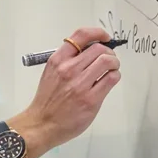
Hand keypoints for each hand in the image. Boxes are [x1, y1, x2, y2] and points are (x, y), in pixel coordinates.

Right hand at [7, 26, 120, 157]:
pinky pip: (111, 79)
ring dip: (114, 63)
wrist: (42, 124)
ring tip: (112, 69)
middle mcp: (69, 69)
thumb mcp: (52, 72)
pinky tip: (110, 80)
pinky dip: (115, 76)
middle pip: (99, 48)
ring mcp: (80, 84)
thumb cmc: (48, 100)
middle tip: (110, 59)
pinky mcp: (91, 99)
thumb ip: (68, 60)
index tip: (105, 37)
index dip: (98, 33)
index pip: (81, 35)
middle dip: (109, 51)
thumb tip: (92, 51)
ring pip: (107, 61)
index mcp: (58, 60)